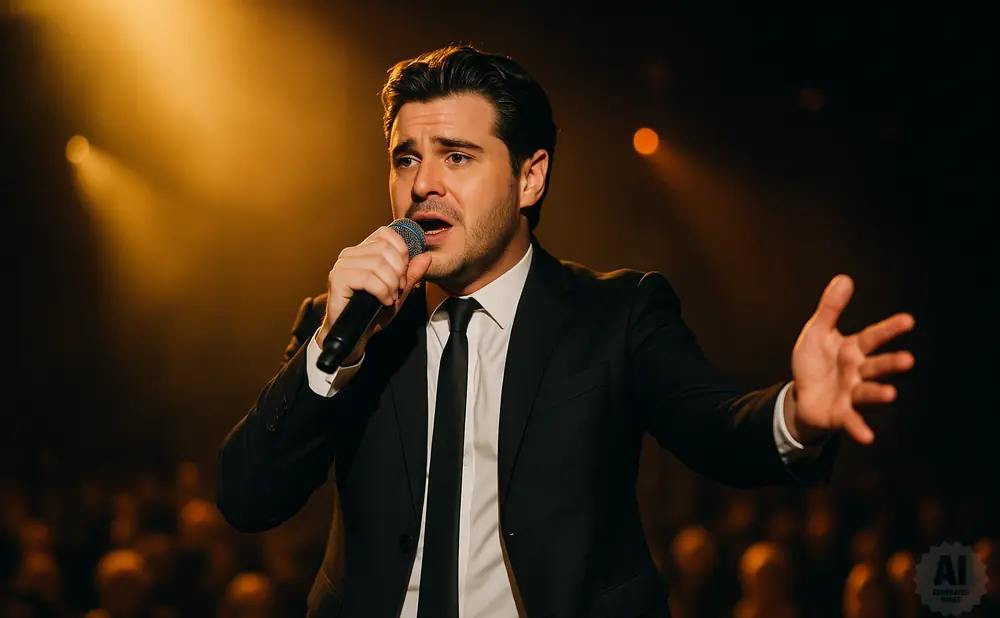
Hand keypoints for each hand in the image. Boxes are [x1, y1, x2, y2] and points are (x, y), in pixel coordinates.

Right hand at [317, 226, 431, 364]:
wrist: (355, 334)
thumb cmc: (373, 312)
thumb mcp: (399, 291)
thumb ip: (412, 274)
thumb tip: (426, 257)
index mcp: (363, 251)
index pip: (386, 234)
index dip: (401, 251)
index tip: (404, 274)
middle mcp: (350, 254)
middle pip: (384, 248)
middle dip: (399, 271)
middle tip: (398, 289)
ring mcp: (342, 266)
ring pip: (377, 263)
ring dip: (391, 284)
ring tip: (391, 297)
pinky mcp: (338, 279)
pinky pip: (368, 278)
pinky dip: (382, 291)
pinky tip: (384, 301)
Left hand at [785, 274, 914, 444]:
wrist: (802, 396)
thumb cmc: (815, 362)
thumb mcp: (817, 332)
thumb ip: (830, 309)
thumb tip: (844, 278)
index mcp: (853, 350)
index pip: (873, 337)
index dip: (889, 329)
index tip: (908, 320)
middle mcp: (857, 372)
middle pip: (876, 366)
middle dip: (891, 363)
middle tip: (908, 360)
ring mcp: (851, 393)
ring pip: (867, 392)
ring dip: (879, 393)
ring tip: (890, 394)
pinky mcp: (841, 414)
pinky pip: (851, 421)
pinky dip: (859, 428)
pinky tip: (868, 437)